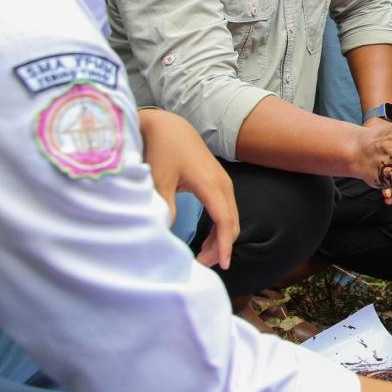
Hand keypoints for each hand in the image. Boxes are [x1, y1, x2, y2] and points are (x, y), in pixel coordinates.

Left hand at [139, 108, 238, 269]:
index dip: (224, 245)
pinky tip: (207, 240)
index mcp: (211, 184)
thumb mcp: (159, 179)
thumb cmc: (163, 150)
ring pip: (231, 218)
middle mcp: (223, 185)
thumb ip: (166, 206)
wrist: (169, 126)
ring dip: (221, 239)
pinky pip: (226, 211)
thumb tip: (168, 232)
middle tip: (202, 265)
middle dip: (222, 247)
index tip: (223, 265)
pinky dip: (220, 228)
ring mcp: (223, 183)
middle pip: (233, 223)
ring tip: (203, 257)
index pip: (225, 221)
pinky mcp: (218, 183)